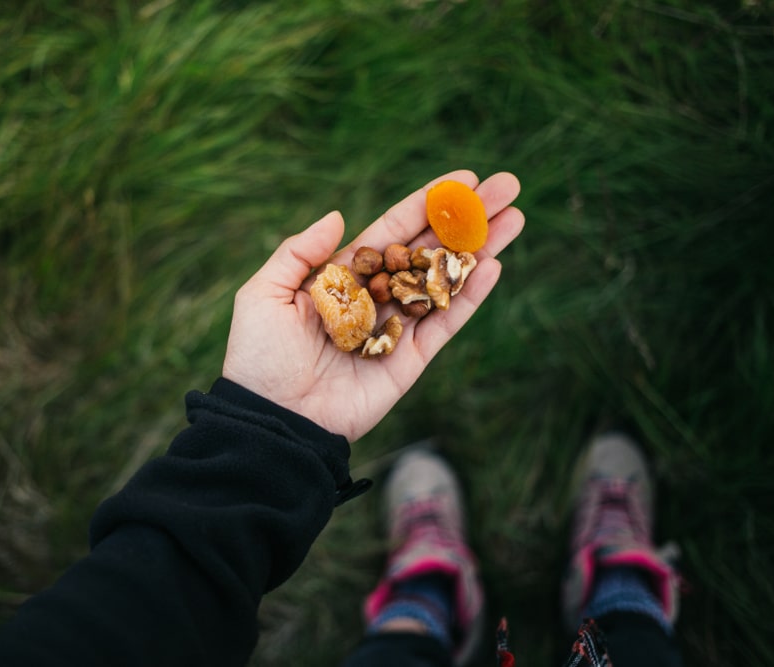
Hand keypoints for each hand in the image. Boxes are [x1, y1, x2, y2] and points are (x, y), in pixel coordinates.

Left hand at [222, 170, 523, 441]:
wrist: (273, 418)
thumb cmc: (259, 356)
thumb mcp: (264, 293)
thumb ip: (299, 252)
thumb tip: (338, 215)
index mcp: (343, 276)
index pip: (394, 230)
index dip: (428, 205)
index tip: (463, 180)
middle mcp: (375, 297)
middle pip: (429, 250)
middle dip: (468, 220)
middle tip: (507, 188)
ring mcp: (395, 328)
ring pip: (445, 282)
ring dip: (480, 251)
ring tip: (514, 218)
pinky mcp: (409, 361)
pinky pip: (444, 324)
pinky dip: (469, 297)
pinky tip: (493, 266)